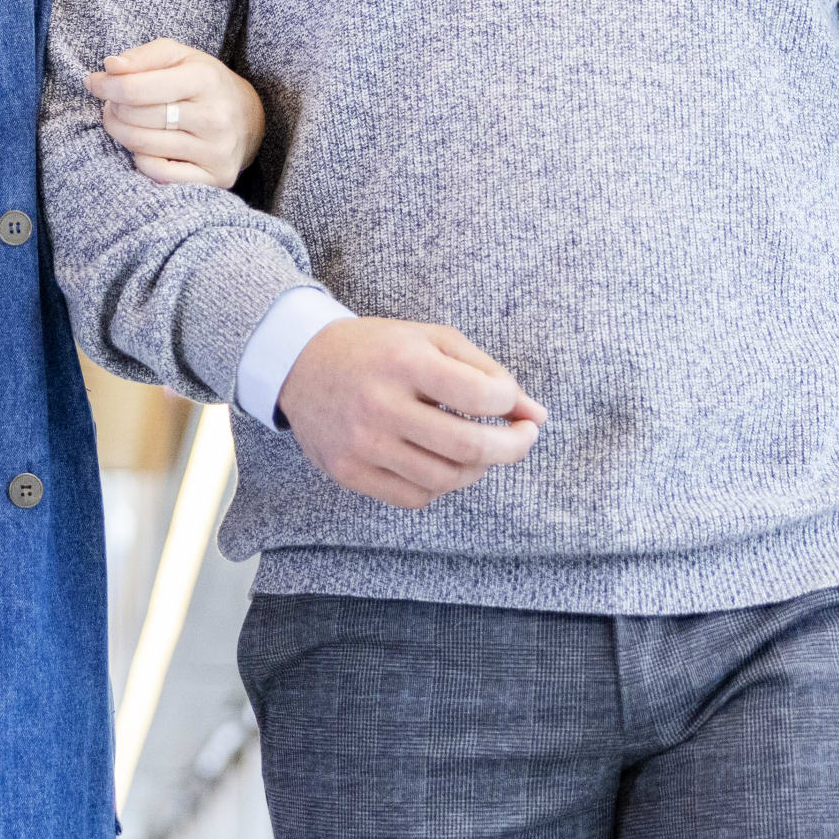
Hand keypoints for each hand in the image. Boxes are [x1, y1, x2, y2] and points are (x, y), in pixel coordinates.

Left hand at [86, 39, 268, 187]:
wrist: (249, 119)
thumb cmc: (204, 84)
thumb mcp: (180, 57)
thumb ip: (143, 56)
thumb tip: (110, 67)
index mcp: (205, 80)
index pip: (136, 88)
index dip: (106, 86)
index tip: (94, 82)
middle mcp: (214, 117)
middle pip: (135, 117)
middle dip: (114, 108)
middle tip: (113, 102)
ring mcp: (216, 151)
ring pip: (141, 145)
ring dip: (121, 131)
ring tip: (124, 120)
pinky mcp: (216, 178)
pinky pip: (157, 173)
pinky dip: (141, 159)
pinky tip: (146, 145)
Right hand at [273, 318, 543, 509]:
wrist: (300, 363)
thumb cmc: (378, 349)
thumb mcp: (432, 340)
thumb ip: (488, 372)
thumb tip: (538, 416)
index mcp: (403, 361)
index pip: (481, 395)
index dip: (510, 402)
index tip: (511, 403)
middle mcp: (380, 404)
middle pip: (469, 446)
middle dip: (512, 447)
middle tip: (523, 437)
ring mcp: (362, 443)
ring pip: (445, 479)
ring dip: (477, 469)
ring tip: (479, 450)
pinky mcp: (348, 471)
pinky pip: (414, 497)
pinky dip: (440, 486)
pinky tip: (439, 462)